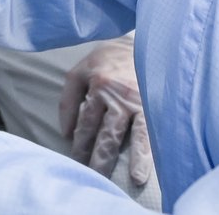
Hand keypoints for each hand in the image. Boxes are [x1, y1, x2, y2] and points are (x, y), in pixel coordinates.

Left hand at [59, 35, 152, 187]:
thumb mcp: (82, 70)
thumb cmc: (110, 58)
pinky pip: (148, 134)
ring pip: (123, 136)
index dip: (79, 143)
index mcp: (96, 85)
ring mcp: (136, 101)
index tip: (76, 160)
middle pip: (101, 133)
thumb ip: (69, 99)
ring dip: (118, 160)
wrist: (146, 40)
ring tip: (118, 179)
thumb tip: (65, 132)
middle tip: (90, 177)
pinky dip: (144, 155)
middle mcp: (115, 95)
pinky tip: (141, 174)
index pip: (84, 122)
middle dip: (94, 158)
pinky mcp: (154, 106)